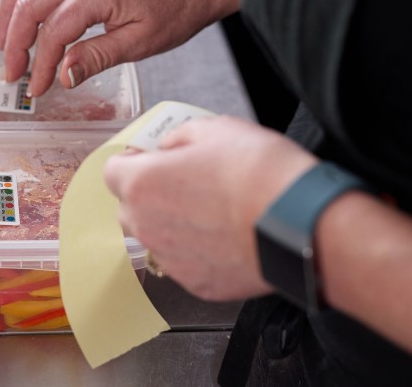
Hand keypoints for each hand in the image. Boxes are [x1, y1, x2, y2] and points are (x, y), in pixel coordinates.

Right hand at [0, 0, 219, 96]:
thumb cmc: (175, 10)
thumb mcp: (140, 43)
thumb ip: (97, 57)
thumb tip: (63, 75)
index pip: (53, 32)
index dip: (41, 64)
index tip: (37, 88)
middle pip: (29, 6)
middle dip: (14, 44)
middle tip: (12, 74)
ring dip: (7, 13)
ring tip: (3, 45)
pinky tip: (17, 11)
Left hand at [103, 116, 316, 300]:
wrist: (299, 222)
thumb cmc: (260, 172)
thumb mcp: (215, 128)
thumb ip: (178, 137)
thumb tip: (168, 147)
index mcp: (142, 184)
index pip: (112, 172)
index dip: (133, 161)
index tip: (153, 157)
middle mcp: (147, 226)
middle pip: (130, 208)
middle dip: (149, 194)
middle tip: (185, 182)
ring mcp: (170, 259)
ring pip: (157, 238)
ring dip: (172, 224)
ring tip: (211, 211)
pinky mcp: (197, 284)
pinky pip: (185, 263)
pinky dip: (198, 251)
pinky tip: (226, 236)